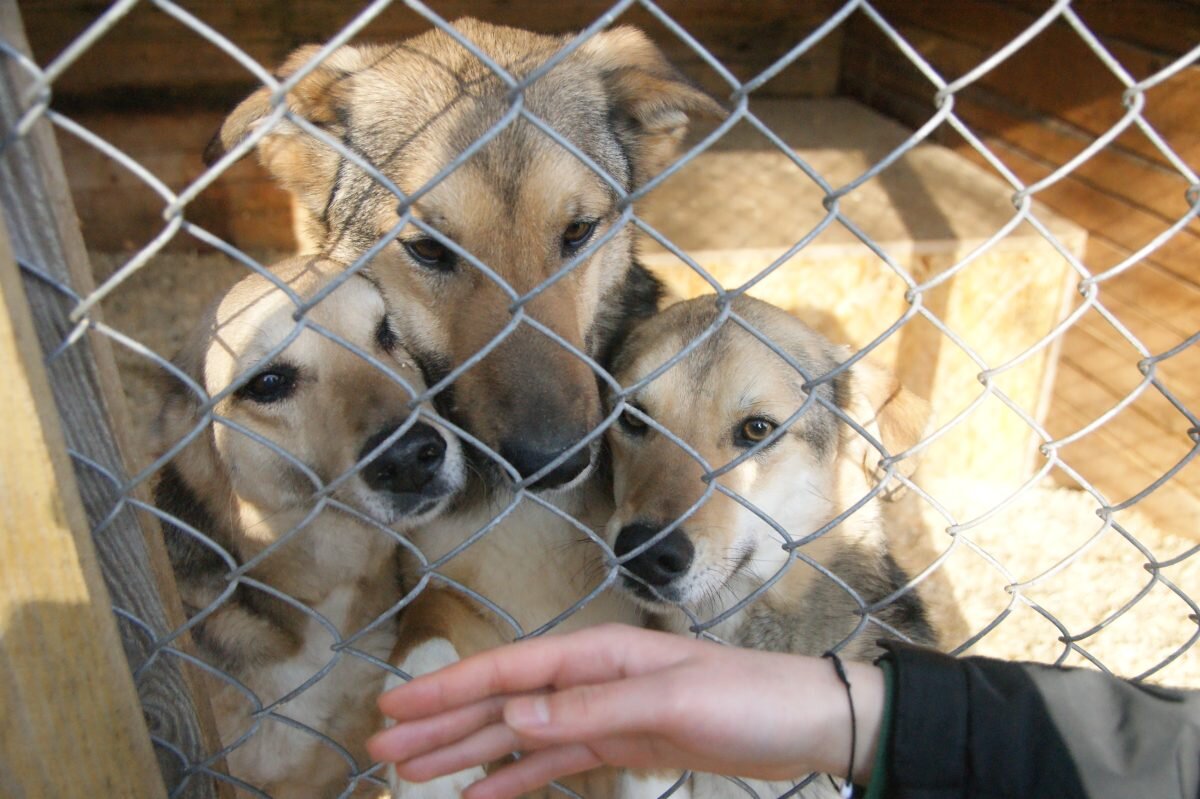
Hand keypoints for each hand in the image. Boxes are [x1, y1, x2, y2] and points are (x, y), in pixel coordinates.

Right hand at [368, 624, 883, 798]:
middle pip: (500, 702)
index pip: (506, 671)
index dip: (446, 690)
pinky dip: (513, 779)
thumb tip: (513, 712)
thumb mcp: (670, 701)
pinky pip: (552, 765)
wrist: (804, 721)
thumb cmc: (745, 698)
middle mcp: (590, 679)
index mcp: (597, 656)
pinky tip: (478, 797)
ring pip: (517, 735)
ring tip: (413, 772)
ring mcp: (602, 713)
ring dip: (466, 752)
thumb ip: (590, 708)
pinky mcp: (621, 744)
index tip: (393, 707)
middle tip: (383, 748)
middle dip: (441, 724)